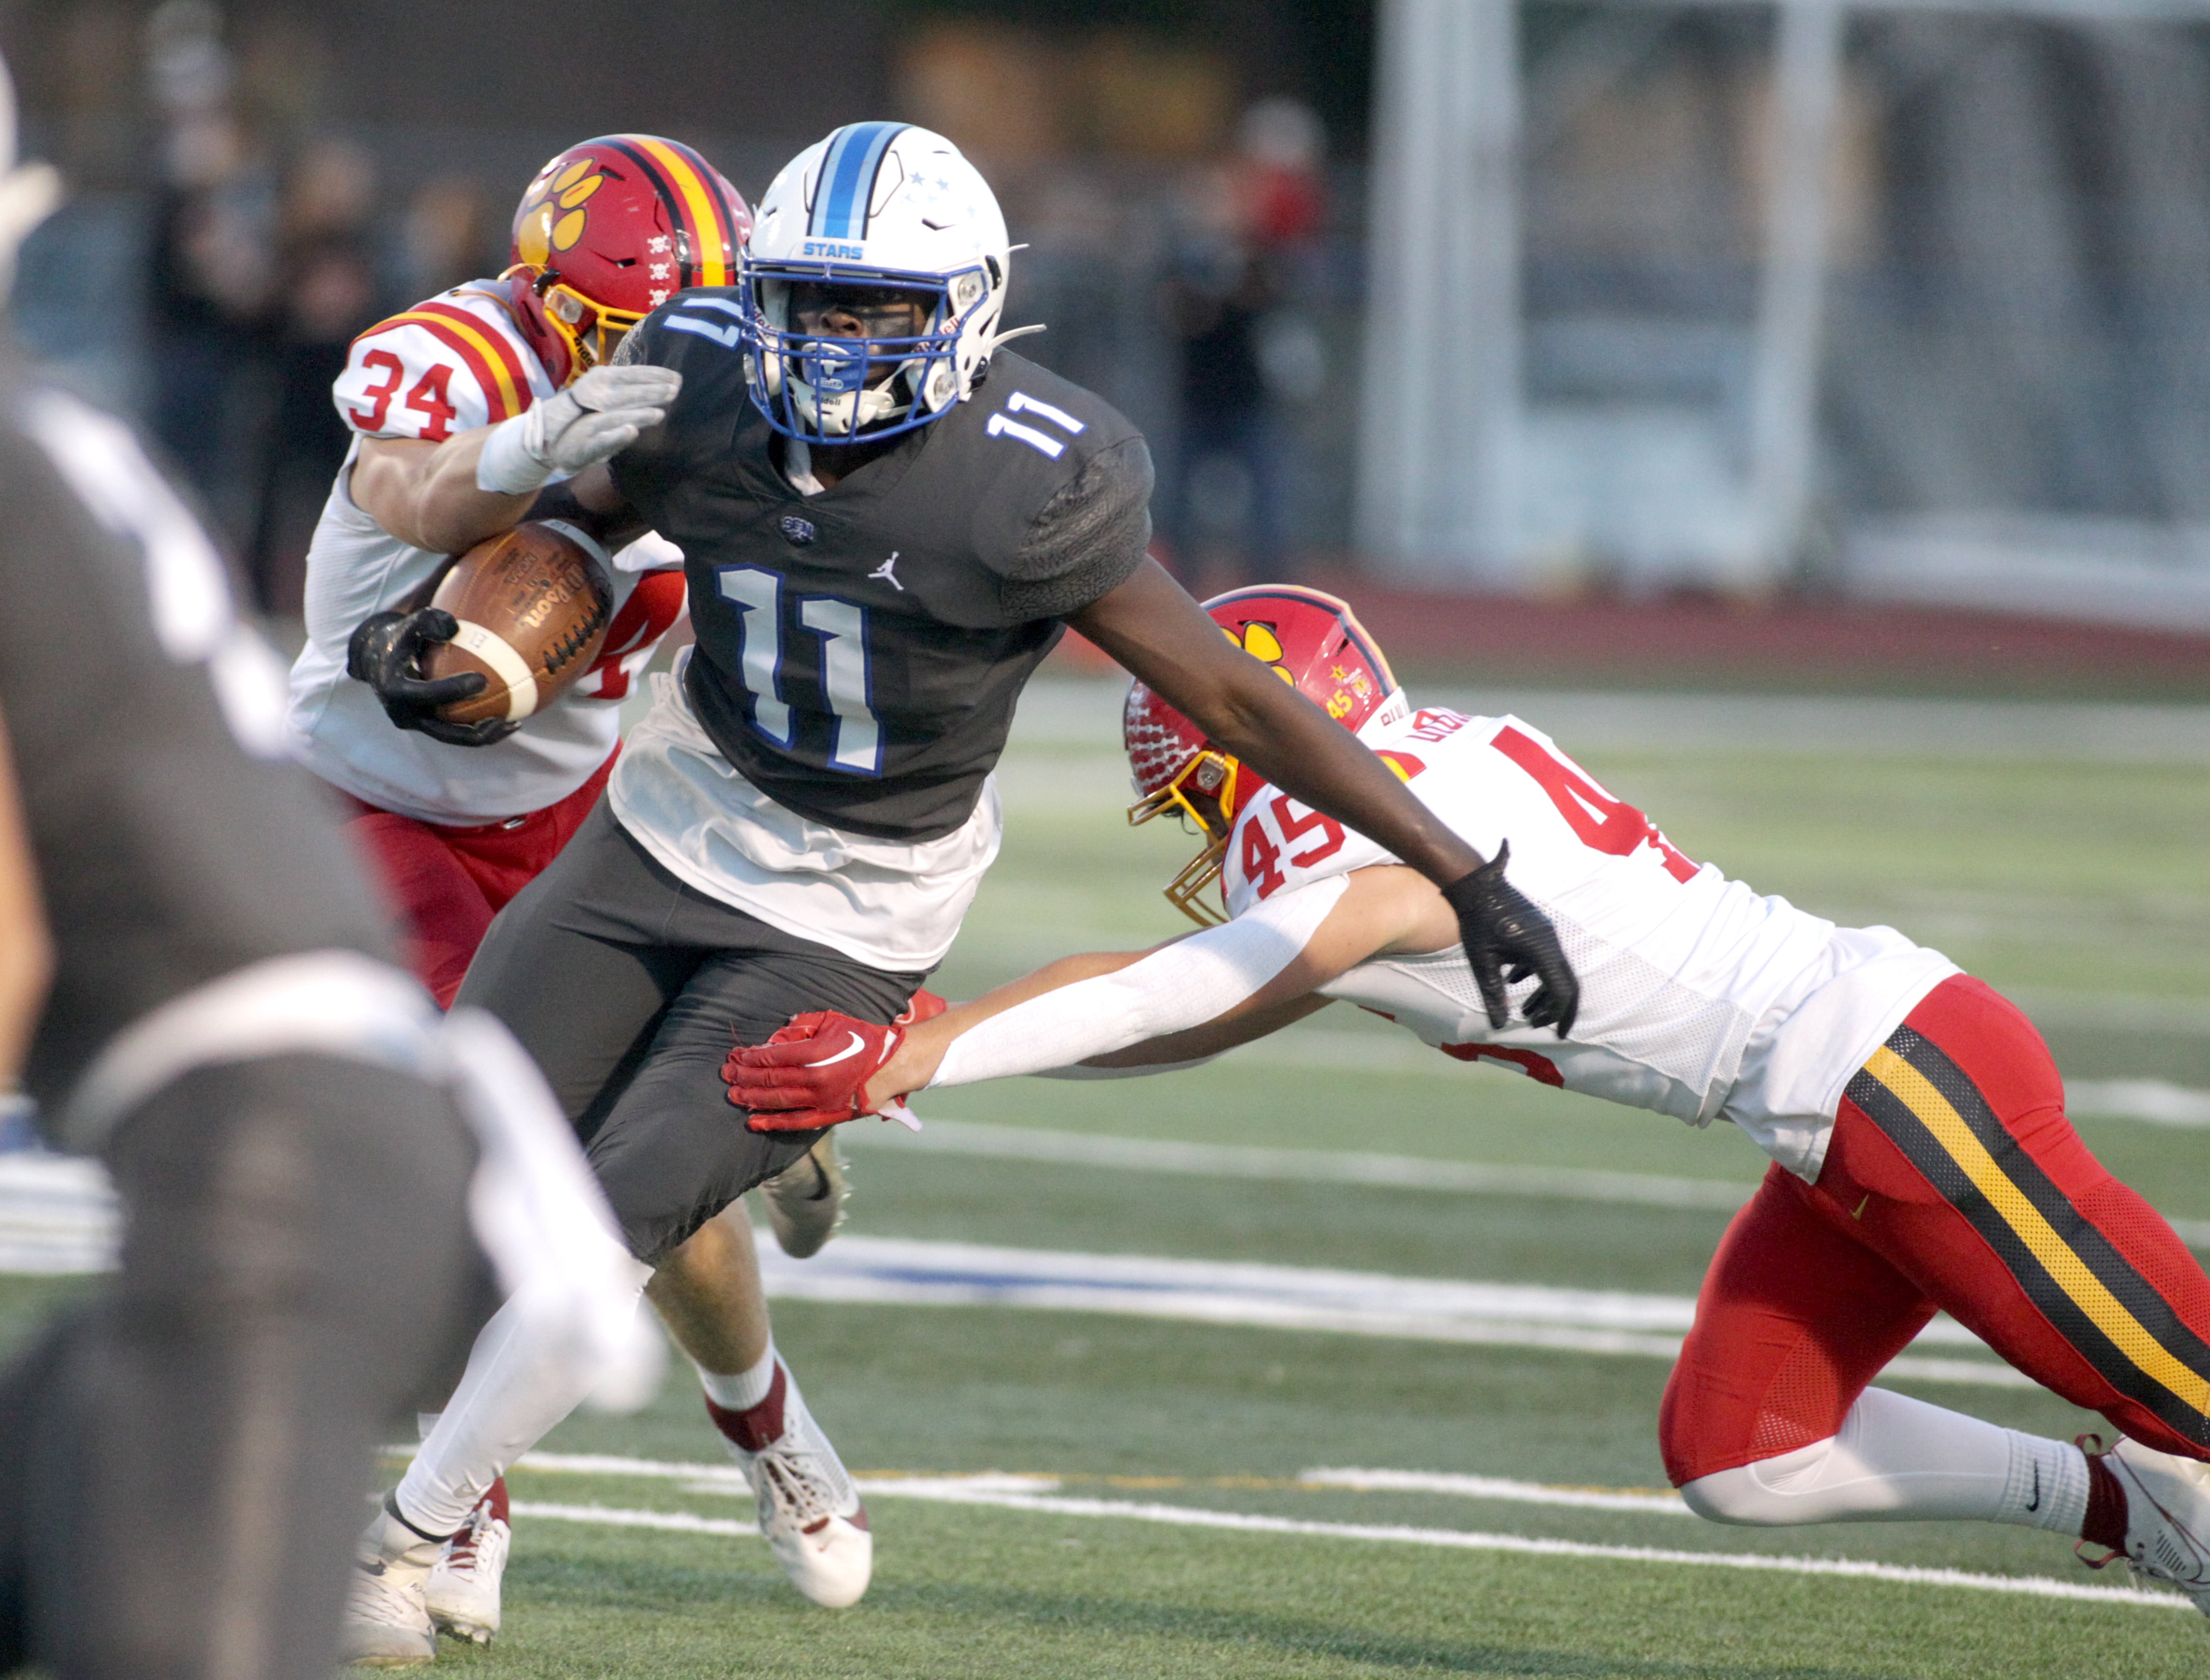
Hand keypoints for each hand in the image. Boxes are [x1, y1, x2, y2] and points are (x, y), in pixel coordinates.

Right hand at [345, 608, 517, 746]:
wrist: (378, 661)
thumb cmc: (399, 639)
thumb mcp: (407, 625)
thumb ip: (427, 620)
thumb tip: (456, 627)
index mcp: (396, 691)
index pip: (428, 695)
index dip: (455, 690)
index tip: (483, 679)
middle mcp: (405, 714)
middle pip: (446, 732)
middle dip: (478, 730)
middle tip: (507, 718)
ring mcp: (417, 724)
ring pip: (455, 738)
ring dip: (485, 735)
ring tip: (514, 723)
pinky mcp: (427, 726)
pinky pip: (457, 732)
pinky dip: (480, 727)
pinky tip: (507, 717)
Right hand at [476, 366, 681, 493]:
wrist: (550, 443)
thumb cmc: (587, 420)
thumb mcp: (607, 401)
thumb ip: (629, 393)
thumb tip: (662, 385)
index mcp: (599, 384)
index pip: (628, 375)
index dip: (652, 375)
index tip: (676, 377)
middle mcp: (592, 399)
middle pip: (623, 394)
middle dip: (650, 392)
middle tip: (674, 391)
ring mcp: (587, 423)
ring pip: (614, 416)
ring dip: (637, 414)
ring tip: (659, 413)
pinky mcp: (584, 446)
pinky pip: (601, 440)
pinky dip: (615, 436)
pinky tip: (631, 433)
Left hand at [724, 990, 947, 1131]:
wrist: (896, 1064)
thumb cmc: (865, 1037)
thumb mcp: (833, 1020)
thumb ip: (802, 1025)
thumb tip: (776, 1035)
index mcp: (815, 1053)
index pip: (772, 1056)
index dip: (750, 1057)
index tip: (735, 1055)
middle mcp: (815, 1080)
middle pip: (770, 1081)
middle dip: (744, 1078)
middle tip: (725, 1075)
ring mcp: (822, 1100)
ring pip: (779, 1102)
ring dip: (752, 1099)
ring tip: (733, 1096)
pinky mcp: (830, 1115)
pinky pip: (796, 1122)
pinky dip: (773, 1122)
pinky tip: (754, 1121)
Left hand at [1439, 842, 1578, 1037]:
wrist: (1476, 885)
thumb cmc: (1476, 923)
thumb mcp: (1482, 963)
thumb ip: (1492, 995)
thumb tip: (1498, 1026)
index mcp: (1541, 951)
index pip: (1561, 991)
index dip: (1558, 1015)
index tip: (1552, 1033)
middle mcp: (1550, 941)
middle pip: (1567, 982)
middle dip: (1559, 1009)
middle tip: (1550, 1030)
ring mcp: (1546, 933)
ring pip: (1556, 970)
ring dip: (1544, 994)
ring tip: (1526, 1013)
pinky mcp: (1537, 928)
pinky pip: (1545, 957)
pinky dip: (1536, 975)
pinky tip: (1513, 981)